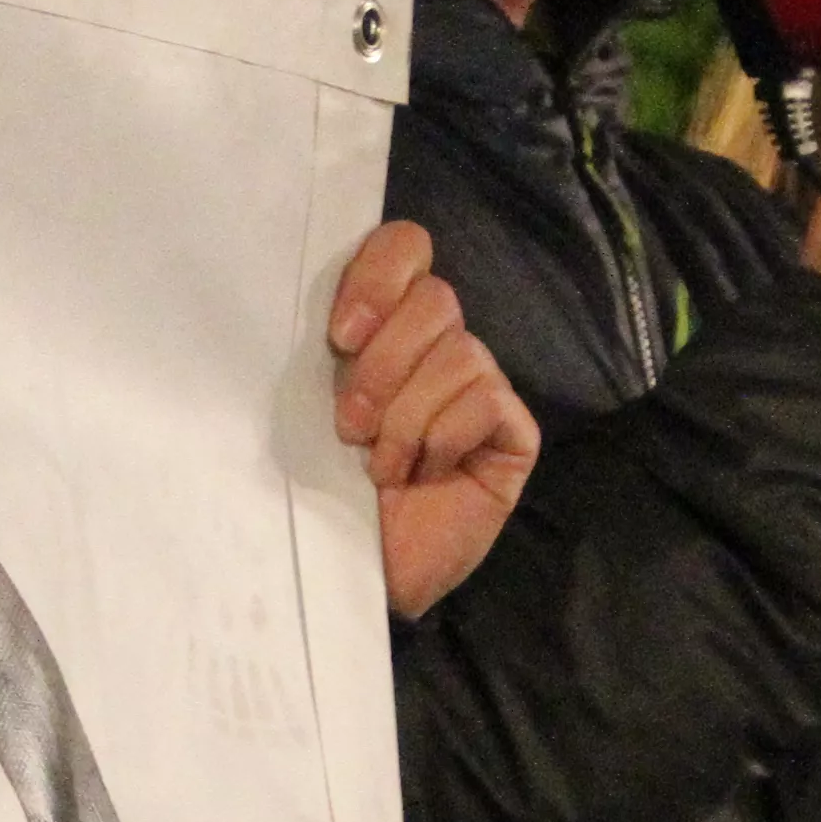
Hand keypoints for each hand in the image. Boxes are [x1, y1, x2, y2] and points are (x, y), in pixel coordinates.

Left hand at [329, 221, 540, 618]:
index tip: (340, 337)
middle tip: (349, 425)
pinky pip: (486, 400)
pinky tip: (426, 473)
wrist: (361, 574)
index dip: (377, 276)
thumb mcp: (306, 412)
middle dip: (383, 365)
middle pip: (434, 298)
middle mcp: (439, 345)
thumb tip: (310, 309)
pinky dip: (445, 438)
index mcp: (386, 326)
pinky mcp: (513, 430)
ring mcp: (482, 386)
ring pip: (459, 352)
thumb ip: (320, 353)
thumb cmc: (328, 493)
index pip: (404, 247)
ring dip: (407, 415)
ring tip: (381, 464)